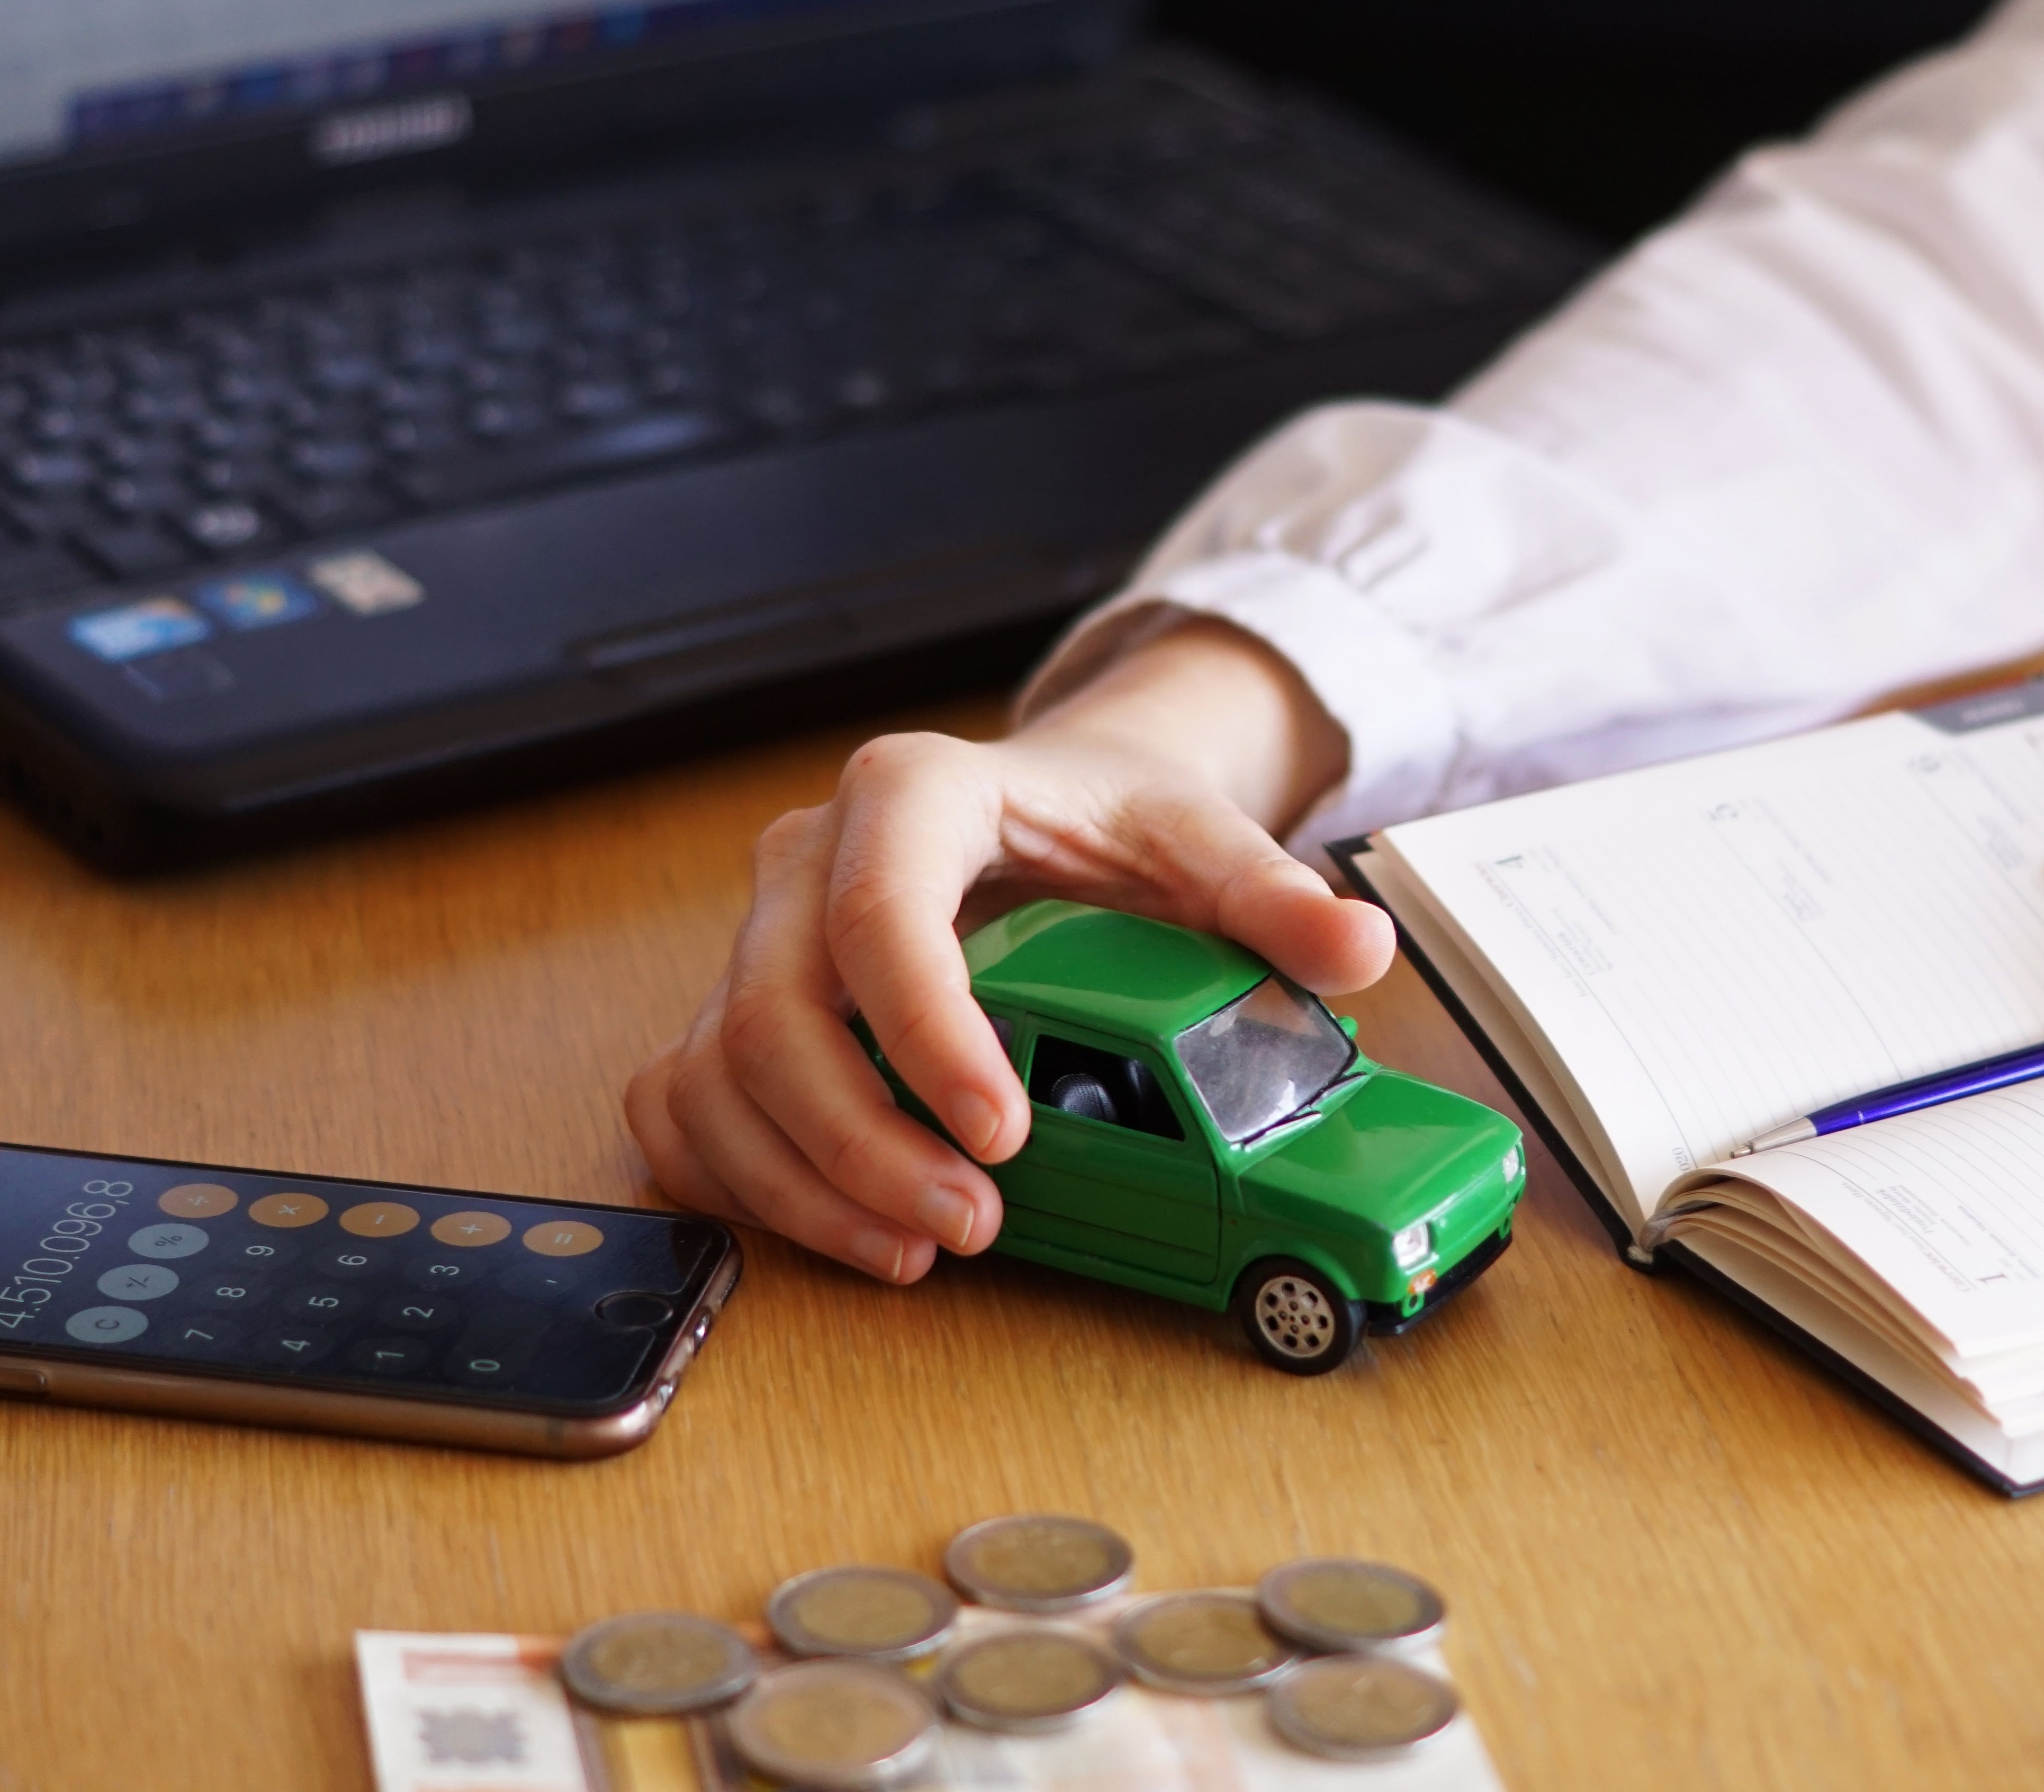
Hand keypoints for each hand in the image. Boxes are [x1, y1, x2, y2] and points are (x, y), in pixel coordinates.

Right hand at [625, 620, 1394, 1280]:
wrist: (1052, 798)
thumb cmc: (1112, 820)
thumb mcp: (1202, 839)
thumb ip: (1275, 896)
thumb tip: (1359, 949)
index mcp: (914, 792)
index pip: (877, 913)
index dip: (924, 1034)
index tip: (1001, 1135)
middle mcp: (807, 858)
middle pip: (770, 1011)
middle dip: (861, 1140)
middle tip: (972, 1225)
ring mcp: (757, 934)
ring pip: (715, 1071)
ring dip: (803, 1182)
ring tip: (918, 1251)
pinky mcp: (736, 1006)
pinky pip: (684, 1102)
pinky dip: (740, 1180)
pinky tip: (837, 1230)